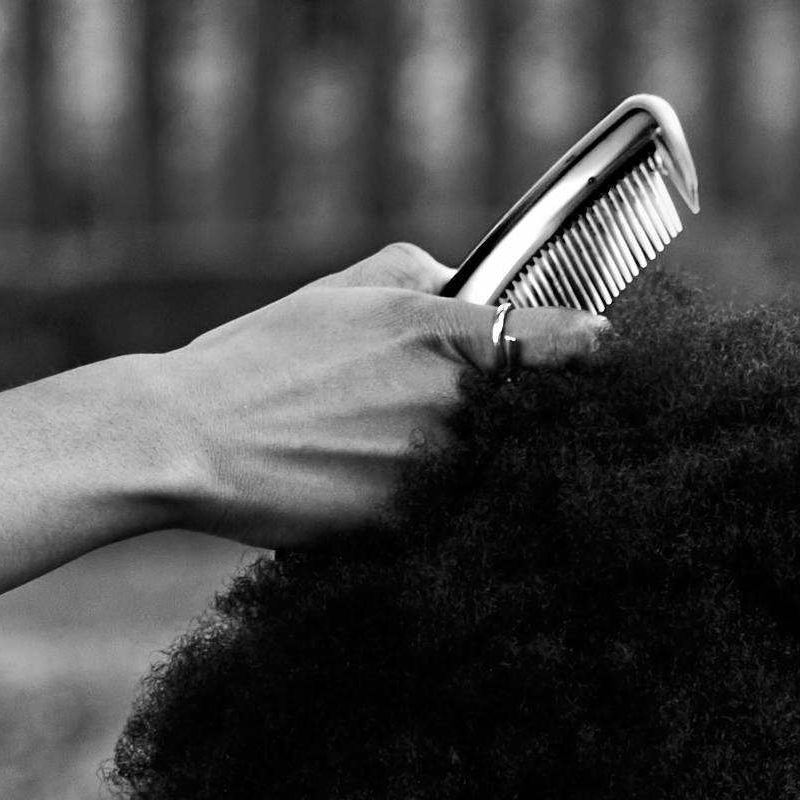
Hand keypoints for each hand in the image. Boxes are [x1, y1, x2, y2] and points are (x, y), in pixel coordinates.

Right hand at [126, 244, 607, 544]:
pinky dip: (430, 504)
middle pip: (525, 414)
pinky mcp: (409, 522)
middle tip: (452, 413)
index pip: (557, 338)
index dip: (588, 350)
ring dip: (466, 461)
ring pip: (487, 467)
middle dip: (505, 414)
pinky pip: (447, 513)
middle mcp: (451, 399)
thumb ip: (420, 277)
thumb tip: (470, 285)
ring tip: (387, 450)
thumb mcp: (341, 291)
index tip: (609, 352)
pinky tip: (372, 488)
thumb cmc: (256, 361)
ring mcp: (435, 465)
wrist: (189, 440)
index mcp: (440, 330)